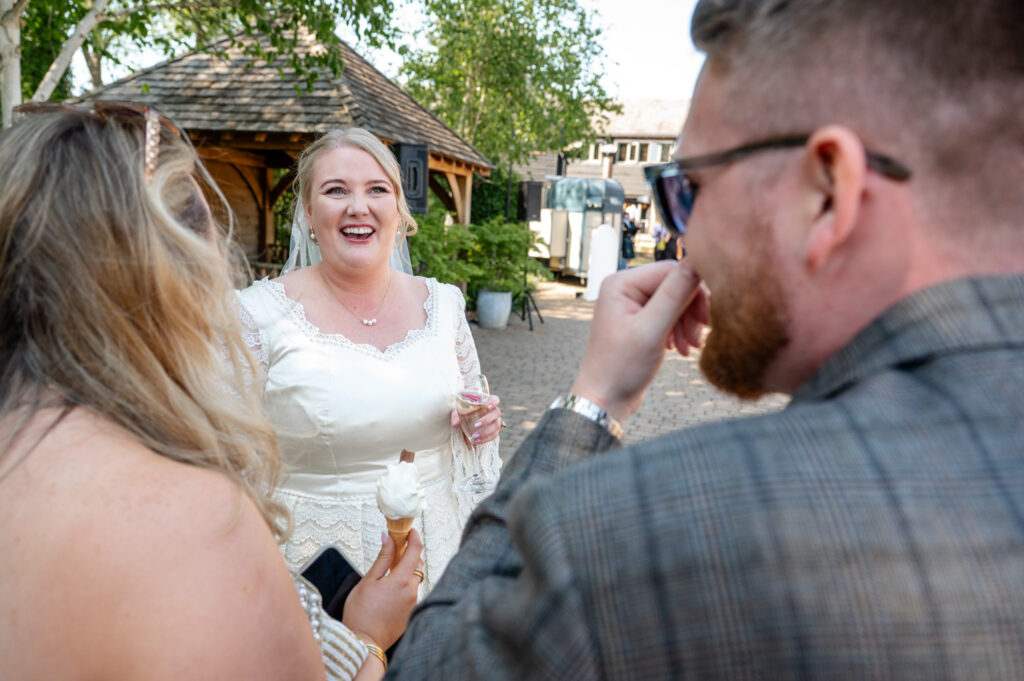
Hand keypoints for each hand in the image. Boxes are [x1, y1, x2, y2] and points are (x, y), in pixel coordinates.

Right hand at [342, 530, 422, 648]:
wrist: (364, 643)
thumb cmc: (361, 614)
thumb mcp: (368, 580)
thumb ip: (382, 558)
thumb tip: (388, 538)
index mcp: (402, 580)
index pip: (416, 549)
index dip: (414, 536)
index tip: (408, 530)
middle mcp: (412, 591)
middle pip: (417, 564)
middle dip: (408, 553)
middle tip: (394, 549)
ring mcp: (413, 603)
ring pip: (414, 579)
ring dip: (406, 571)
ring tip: (388, 572)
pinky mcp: (410, 613)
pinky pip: (411, 593)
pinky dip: (404, 586)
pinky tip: (389, 591)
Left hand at [449, 394, 501, 445]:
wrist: (467, 419)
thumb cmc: (464, 411)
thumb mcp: (459, 411)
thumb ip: (456, 415)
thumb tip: (455, 424)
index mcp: (487, 402)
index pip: (495, 399)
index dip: (493, 402)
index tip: (487, 407)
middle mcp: (494, 410)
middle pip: (496, 413)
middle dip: (487, 420)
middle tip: (475, 425)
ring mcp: (496, 420)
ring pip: (496, 425)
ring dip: (486, 432)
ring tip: (474, 437)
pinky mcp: (495, 430)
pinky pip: (494, 435)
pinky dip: (486, 439)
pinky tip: (477, 441)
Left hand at [570, 261, 706, 422]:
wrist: (605, 400)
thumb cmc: (620, 368)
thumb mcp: (652, 329)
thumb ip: (675, 294)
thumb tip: (698, 261)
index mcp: (622, 283)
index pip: (672, 269)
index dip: (695, 290)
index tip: (707, 319)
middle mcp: (625, 288)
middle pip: (676, 284)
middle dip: (691, 311)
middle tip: (698, 339)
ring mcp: (632, 304)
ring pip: (676, 301)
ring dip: (688, 323)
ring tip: (688, 348)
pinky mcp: (640, 320)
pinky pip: (670, 315)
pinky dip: (680, 330)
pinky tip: (679, 350)